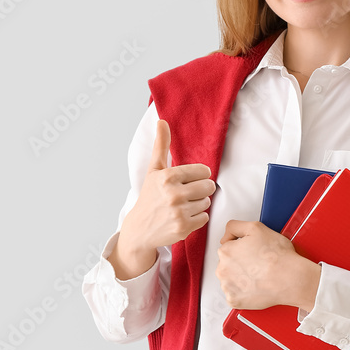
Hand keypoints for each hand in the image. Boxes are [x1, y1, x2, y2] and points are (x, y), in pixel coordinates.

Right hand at [111, 119, 215, 279]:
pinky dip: (196, 218)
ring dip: (197, 205)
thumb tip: (162, 120)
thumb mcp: (154, 170)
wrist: (140, 228)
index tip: (186, 182)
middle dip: (200, 190)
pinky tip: (182, 218)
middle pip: (209, 186)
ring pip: (207, 202)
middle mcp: (173, 193)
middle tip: (185, 195)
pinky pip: (205, 217)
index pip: (204, 171)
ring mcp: (179, 212)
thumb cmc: (150, 196)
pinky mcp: (183, 228)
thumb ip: (161, 145)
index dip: (197, 177)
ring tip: (182, 207)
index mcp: (168, 176)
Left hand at [216, 220, 320, 310]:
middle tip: (258, 263)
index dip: (243, 248)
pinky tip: (256, 286)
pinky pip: (235, 295)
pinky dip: (244, 292)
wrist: (290, 278)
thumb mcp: (256, 228)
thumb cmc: (277, 256)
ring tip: (259, 275)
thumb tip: (227, 235)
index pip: (228, 247)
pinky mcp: (234, 300)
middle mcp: (222, 269)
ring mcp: (228, 287)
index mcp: (226, 251)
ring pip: (231, 280)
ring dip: (241, 278)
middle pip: (228, 264)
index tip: (253, 252)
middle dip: (240, 263)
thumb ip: (235, 226)